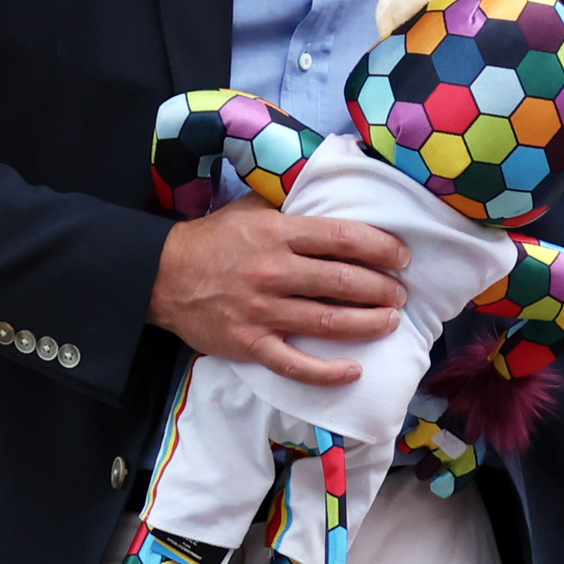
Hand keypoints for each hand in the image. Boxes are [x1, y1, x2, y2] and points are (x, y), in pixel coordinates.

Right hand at [147, 199, 408, 380]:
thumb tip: (333, 192)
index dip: (380, 248)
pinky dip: (328, 371)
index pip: (342, 238)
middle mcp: (274, 272)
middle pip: (343, 282)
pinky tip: (354, 370)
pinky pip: (296, 364)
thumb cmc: (213, 240)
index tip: (401, 256)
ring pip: (329, 321)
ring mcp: (262, 311)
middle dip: (382, 289)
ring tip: (390, 321)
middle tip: (400, 293)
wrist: (162, 276)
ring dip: (368, 323)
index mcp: (278, 234)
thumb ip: (290, 204)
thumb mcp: (251, 208)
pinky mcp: (251, 345)